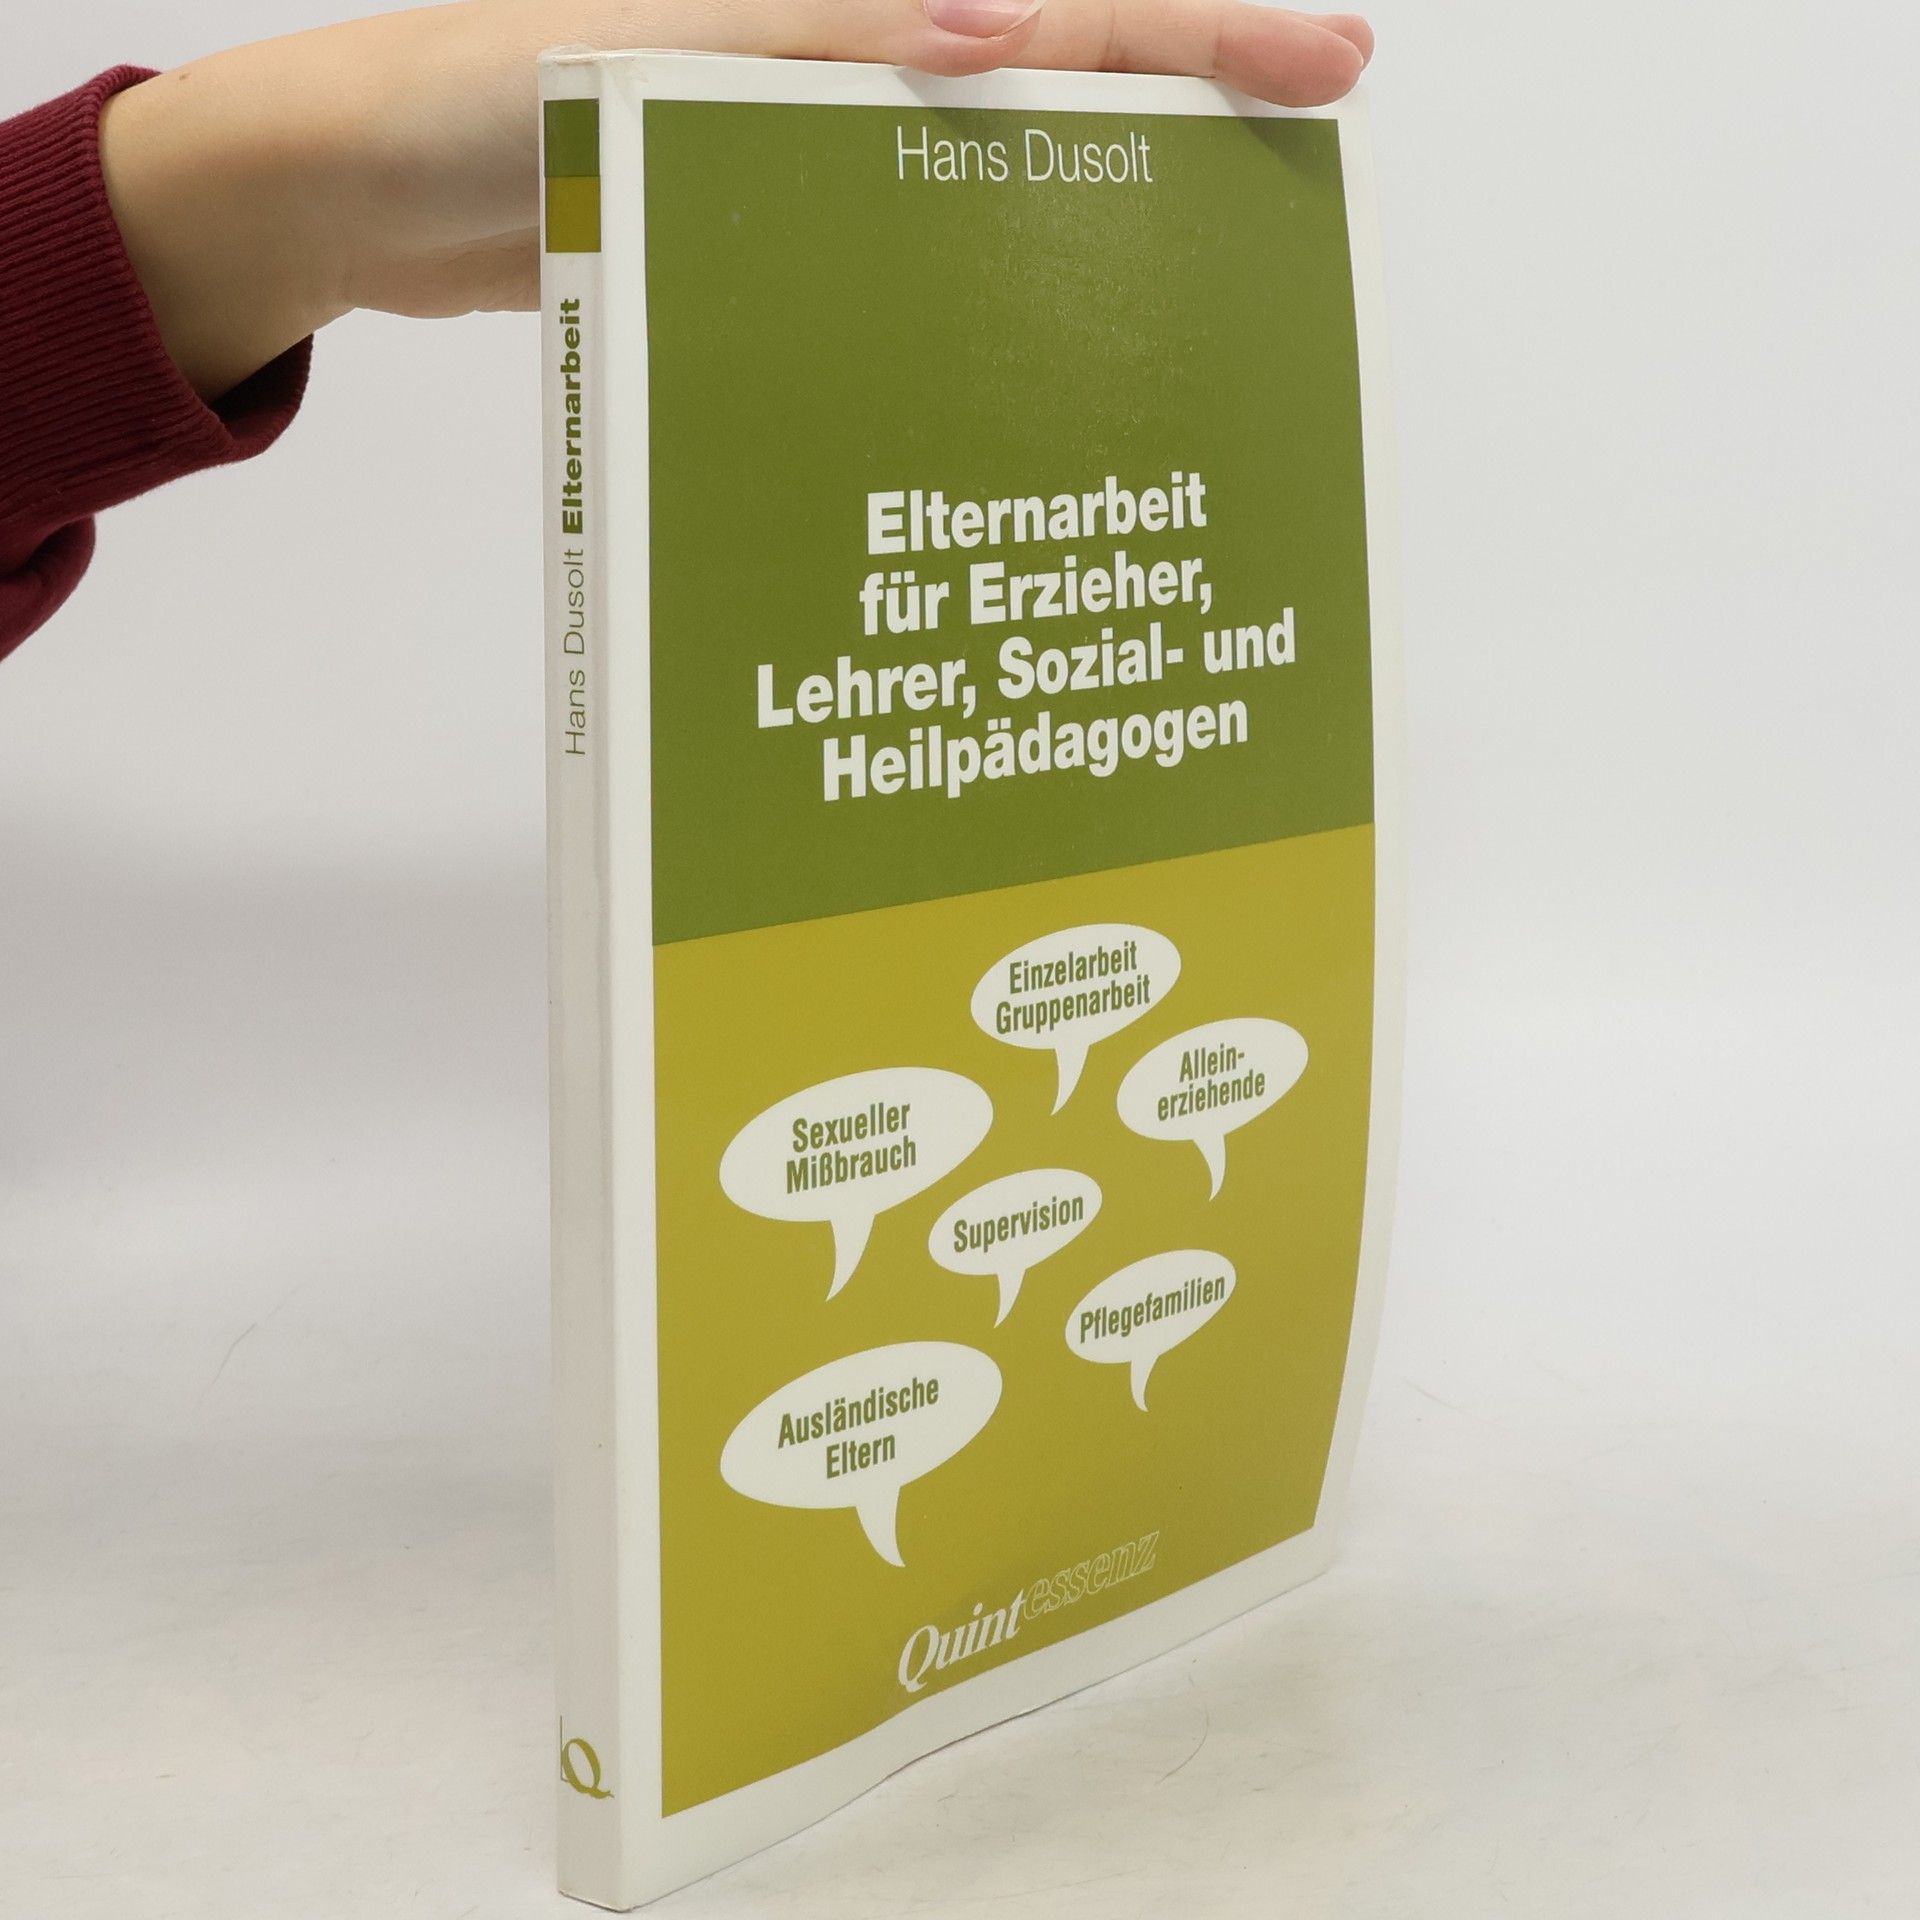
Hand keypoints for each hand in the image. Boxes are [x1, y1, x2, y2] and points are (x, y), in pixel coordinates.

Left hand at [99, 0, 1372, 399]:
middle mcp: (849, 66)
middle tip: (1294, 206)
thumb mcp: (663, 49)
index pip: (1060, 8)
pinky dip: (969, 294)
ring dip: (1091, 236)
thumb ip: (828, 34)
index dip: (1198, 36)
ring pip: (991, 185)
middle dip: (1181, 132)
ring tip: (1196, 303)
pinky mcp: (770, 239)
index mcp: (847, 6)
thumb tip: (1007, 33)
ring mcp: (812, 156)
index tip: (1323, 71)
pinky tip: (1025, 353)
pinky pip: (900, 253)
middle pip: (1055, 91)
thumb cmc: (486, 97)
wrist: (368, 194)